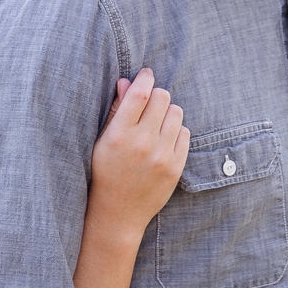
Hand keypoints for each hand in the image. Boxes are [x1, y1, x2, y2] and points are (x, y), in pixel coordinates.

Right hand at [90, 69, 188, 237]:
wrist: (118, 212)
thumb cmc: (106, 172)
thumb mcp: (103, 141)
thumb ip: (116, 110)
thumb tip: (128, 82)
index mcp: (119, 134)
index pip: (139, 94)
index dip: (144, 79)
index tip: (146, 75)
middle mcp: (142, 143)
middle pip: (162, 98)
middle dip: (156, 96)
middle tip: (148, 105)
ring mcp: (162, 156)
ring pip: (176, 112)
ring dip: (167, 113)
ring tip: (155, 125)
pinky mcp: (176, 167)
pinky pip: (185, 133)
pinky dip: (175, 131)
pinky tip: (163, 141)